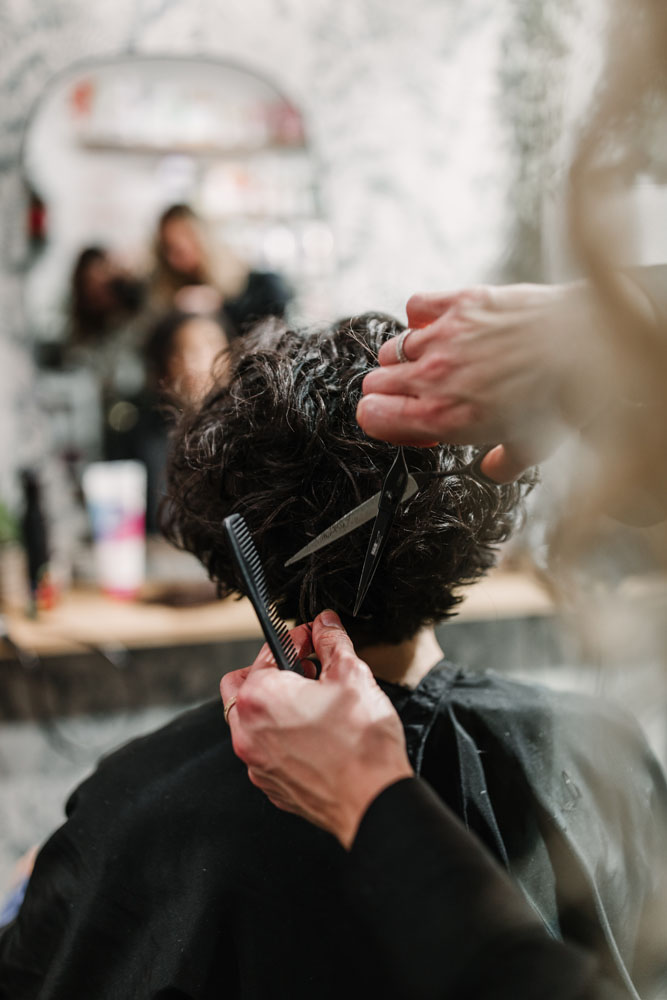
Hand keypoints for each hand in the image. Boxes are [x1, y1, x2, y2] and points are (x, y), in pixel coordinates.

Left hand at [220, 611, 412, 848]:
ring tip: (313, 703)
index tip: (313, 638)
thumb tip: (325, 624)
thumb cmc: (360, 742)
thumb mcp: (351, 676)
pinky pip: (265, 752)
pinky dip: (281, 738)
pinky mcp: (270, 785)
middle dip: (270, 673)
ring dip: (274, 707)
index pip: (268, 652)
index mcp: (259, 697)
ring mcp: (255, 763)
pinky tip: (313, 735)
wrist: (372, 801)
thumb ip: (333, 642)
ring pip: (250, 722)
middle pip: (242, 687)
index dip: (296, 639)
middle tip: (305, 671)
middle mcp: (246, 731)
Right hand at [357, 283, 611, 481]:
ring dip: (405, 361)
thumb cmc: (560, 398)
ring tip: (435, 366)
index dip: (383, 424)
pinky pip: (416, 306)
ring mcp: (443, 335)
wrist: (587, 347)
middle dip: (392, 396)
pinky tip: (440, 327)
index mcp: (440, 416)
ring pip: (393, 348)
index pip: (370, 417)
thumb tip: (493, 469)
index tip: (410, 427)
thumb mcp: (530, 451)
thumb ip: (501, 464)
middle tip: (424, 400)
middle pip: (374, 383)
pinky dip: (421, 317)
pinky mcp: (460, 303)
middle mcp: (432, 375)